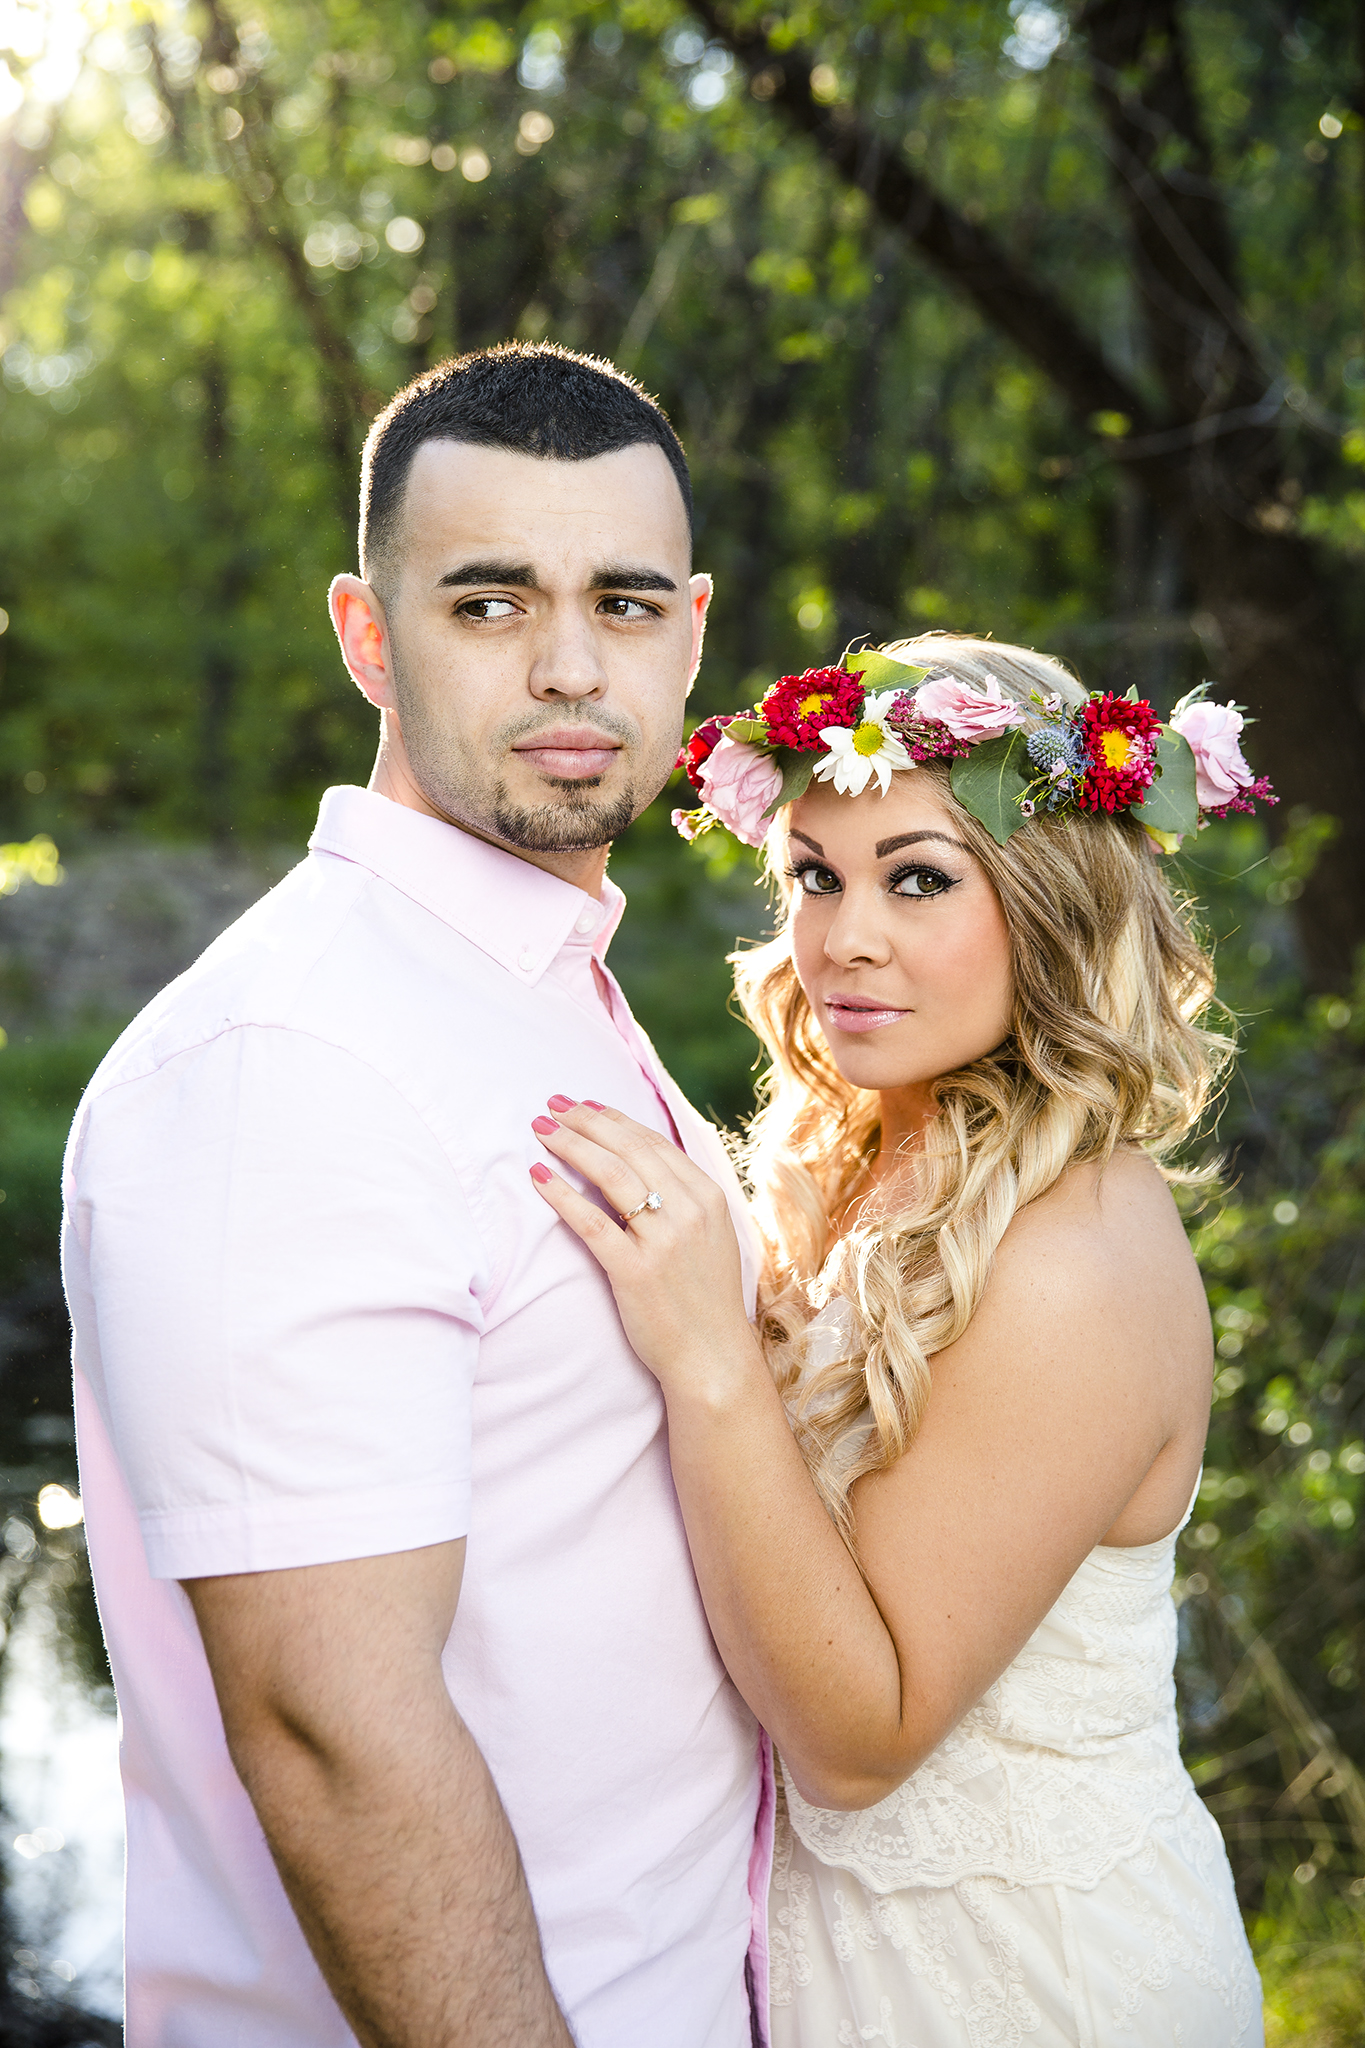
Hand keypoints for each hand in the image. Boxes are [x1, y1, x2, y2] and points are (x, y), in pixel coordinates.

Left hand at [529, 1099, 760, 1398]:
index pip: (653, 1142)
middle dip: (585, 1121)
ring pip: (609, 1175)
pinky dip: (560, 1194)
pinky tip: (537, 1176)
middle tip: (551, 1106)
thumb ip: (683, 1199)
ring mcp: (663, 1241)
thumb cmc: (704, 1298)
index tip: (583, 1104)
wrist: (712, 1356)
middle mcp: (689, 1211)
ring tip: (540, 1131)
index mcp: (709, 1197)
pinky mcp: (635, 1271)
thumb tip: (641, 1162)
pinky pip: (590, 1221)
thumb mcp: (710, 1236)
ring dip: (570, 1145)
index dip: (614, 1118)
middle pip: (628, 1149)